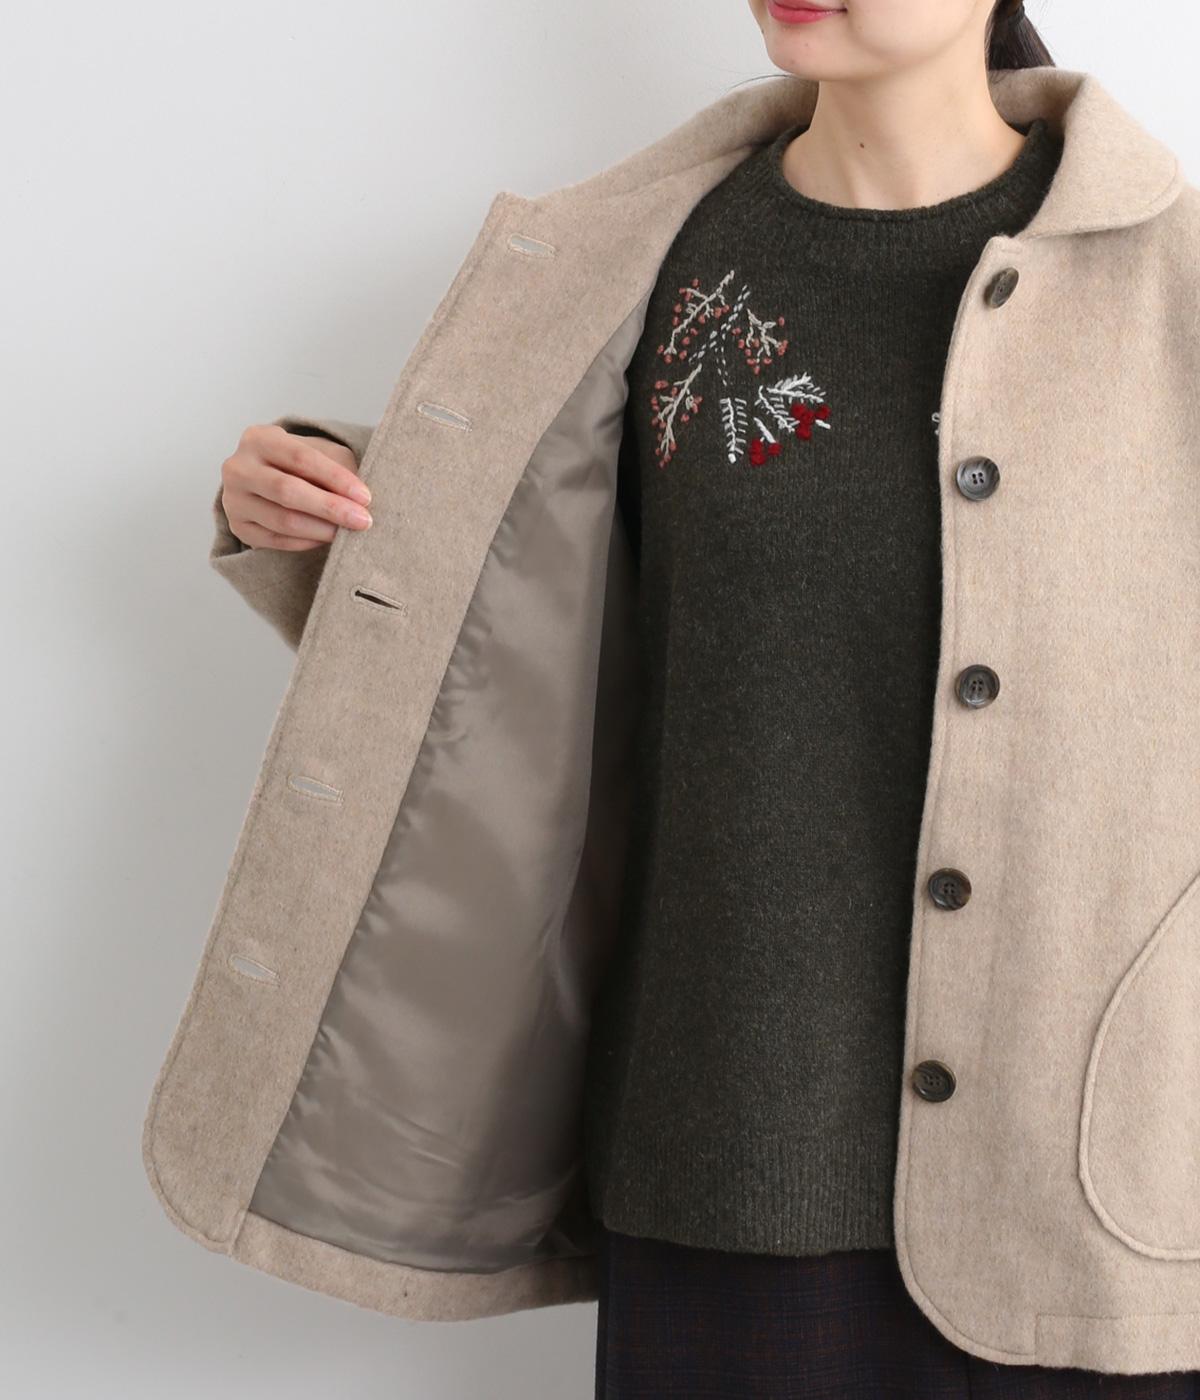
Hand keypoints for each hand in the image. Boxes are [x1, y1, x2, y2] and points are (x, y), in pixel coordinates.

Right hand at [220, 423, 373, 550]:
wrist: (268, 477)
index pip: (301, 458)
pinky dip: (305, 543)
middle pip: (287, 491)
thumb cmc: (301, 463)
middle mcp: (238, 468)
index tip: (365, 497)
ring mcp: (233, 499)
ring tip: (346, 532)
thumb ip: (338, 468)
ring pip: (282, 520)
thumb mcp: (321, 452)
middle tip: (362, 521)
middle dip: (330, 507)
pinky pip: (275, 541)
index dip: (335, 479)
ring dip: (321, 529)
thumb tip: (359, 500)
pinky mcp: (238, 527)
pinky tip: (325, 539)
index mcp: (258, 438)